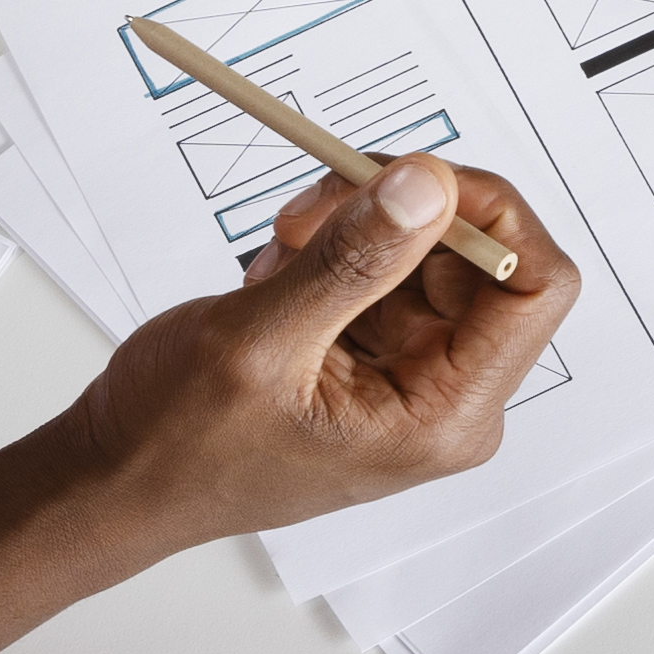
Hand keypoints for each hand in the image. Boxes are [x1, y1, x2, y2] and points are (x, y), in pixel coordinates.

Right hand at [0, 159, 577, 653]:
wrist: (118, 476)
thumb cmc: (178, 445)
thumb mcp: (261, 342)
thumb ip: (352, 260)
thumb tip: (430, 186)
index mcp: (443, 415)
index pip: (535, 288)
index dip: (490, 213)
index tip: (414, 176)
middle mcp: (443, 395)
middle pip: (478, 256)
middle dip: (400, 213)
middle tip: (316, 208)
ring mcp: (409, 371)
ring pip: (424, 248)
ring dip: (353, 229)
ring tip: (280, 258)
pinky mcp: (372, 351)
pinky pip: (381, 265)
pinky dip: (330, 250)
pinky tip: (274, 281)